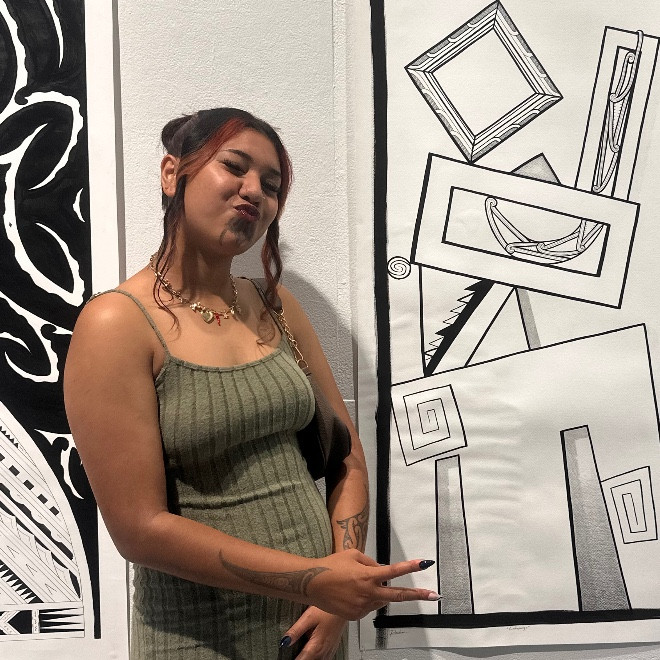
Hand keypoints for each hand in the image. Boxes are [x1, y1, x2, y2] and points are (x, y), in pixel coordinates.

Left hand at [279, 606, 345, 658]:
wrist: (344, 607)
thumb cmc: (328, 610)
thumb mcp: (309, 617)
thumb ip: (296, 630)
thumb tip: (284, 641)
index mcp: (316, 646)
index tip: (285, 658)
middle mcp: (324, 652)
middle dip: (300, 659)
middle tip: (291, 654)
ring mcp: (329, 651)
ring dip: (308, 658)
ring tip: (300, 653)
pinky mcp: (332, 648)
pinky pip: (323, 659)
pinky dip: (315, 657)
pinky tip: (311, 653)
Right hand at [308, 549, 437, 619]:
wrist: (312, 584)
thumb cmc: (331, 565)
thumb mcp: (353, 555)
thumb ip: (371, 563)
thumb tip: (382, 570)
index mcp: (368, 575)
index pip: (394, 571)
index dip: (410, 567)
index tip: (424, 563)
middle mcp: (368, 593)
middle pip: (397, 595)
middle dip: (417, 595)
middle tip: (433, 595)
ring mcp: (362, 606)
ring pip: (380, 599)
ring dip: (378, 592)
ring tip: (358, 583)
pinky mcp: (356, 616)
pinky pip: (369, 606)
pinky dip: (366, 598)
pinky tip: (352, 592)